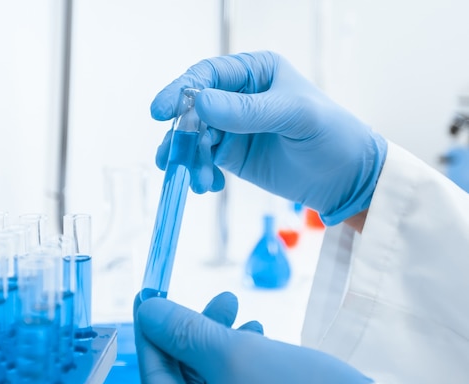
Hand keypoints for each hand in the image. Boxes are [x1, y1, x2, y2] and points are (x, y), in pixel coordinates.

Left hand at [134, 293, 372, 383]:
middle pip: (183, 381)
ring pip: (211, 380)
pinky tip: (257, 333)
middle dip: (195, 333)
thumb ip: (186, 332)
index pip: (157, 382)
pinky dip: (240, 358)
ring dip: (220, 341)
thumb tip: (147, 310)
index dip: (150, 335)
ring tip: (240, 312)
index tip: (149, 297)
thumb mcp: (237, 357)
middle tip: (215, 298)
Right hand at [151, 51, 386, 224]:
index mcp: (255, 72)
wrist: (346, 179)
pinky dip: (200, 173)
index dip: (180, 91)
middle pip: (193, 109)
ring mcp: (232, 126)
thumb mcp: (294, 116)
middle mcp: (238, 96)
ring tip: (201, 182)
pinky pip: (203, 160)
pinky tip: (210, 186)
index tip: (161, 112)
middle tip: (175, 159)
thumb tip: (199, 103)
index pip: (208, 75)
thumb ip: (247, 111)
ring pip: (194, 138)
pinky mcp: (231, 154)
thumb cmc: (331, 135)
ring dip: (190, 160)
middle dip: (183, 135)